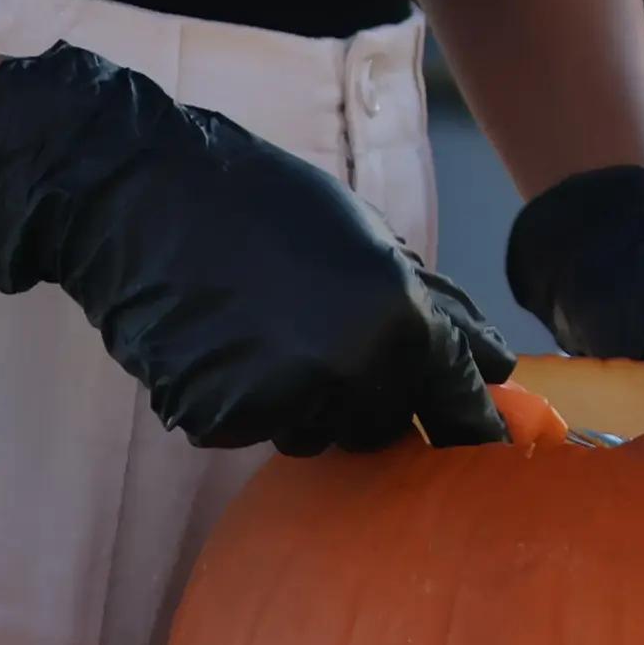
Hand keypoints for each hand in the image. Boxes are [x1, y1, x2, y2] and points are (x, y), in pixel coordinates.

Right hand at [0, 44, 510, 454]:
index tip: (483, 449)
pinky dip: (236, 398)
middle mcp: (354, 365)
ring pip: (316, 433)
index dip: (469, 425)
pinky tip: (216, 341)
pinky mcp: (217, 419)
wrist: (143, 194)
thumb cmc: (265, 206)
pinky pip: (247, 430)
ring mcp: (283, 398)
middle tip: (320, 337)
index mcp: (401, 316)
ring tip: (263, 327)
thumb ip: (438, 310)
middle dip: (365, 396)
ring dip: (300, 400)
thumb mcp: (370, 241)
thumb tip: (500, 366)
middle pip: (383, 424)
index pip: (455, 397)